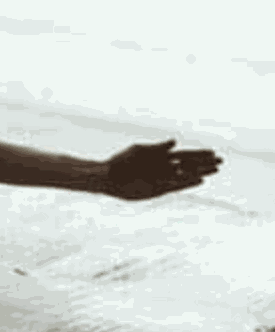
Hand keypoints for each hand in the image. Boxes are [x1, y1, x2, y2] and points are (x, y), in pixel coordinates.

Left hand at [103, 139, 221, 200]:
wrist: (109, 178)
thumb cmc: (122, 162)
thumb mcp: (139, 152)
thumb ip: (157, 148)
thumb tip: (175, 141)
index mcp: (159, 155)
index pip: (184, 154)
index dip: (198, 154)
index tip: (212, 152)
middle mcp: (164, 166)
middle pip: (188, 164)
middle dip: (204, 163)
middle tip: (221, 162)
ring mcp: (163, 178)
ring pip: (186, 175)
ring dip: (200, 172)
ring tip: (215, 170)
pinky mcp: (160, 189)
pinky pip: (178, 186)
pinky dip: (189, 183)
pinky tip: (200, 180)